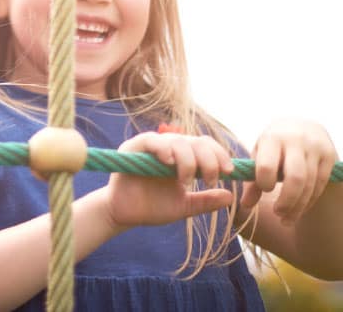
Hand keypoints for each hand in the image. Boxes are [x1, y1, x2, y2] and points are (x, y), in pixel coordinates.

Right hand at [105, 131, 234, 229]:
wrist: (125, 215)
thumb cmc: (152, 208)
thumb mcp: (185, 205)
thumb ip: (205, 200)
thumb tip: (230, 196)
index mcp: (181, 157)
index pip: (204, 145)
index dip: (219, 154)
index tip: (229, 172)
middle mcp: (168, 148)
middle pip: (195, 141)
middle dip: (208, 159)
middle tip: (210, 178)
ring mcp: (150, 146)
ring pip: (176, 140)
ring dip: (187, 159)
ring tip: (186, 180)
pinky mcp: (132, 148)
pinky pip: (150, 141)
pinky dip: (162, 148)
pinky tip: (169, 163)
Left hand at [240, 119, 336, 224]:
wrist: (303, 126)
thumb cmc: (274, 145)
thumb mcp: (259, 155)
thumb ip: (252, 180)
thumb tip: (245, 205)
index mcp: (272, 138)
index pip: (267, 165)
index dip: (264, 182)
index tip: (264, 190)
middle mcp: (296, 141)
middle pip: (295, 178)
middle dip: (286, 200)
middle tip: (277, 213)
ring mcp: (315, 149)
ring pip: (309, 184)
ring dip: (298, 206)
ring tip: (286, 219)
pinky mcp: (330, 156)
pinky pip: (320, 185)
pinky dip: (309, 201)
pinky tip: (299, 209)